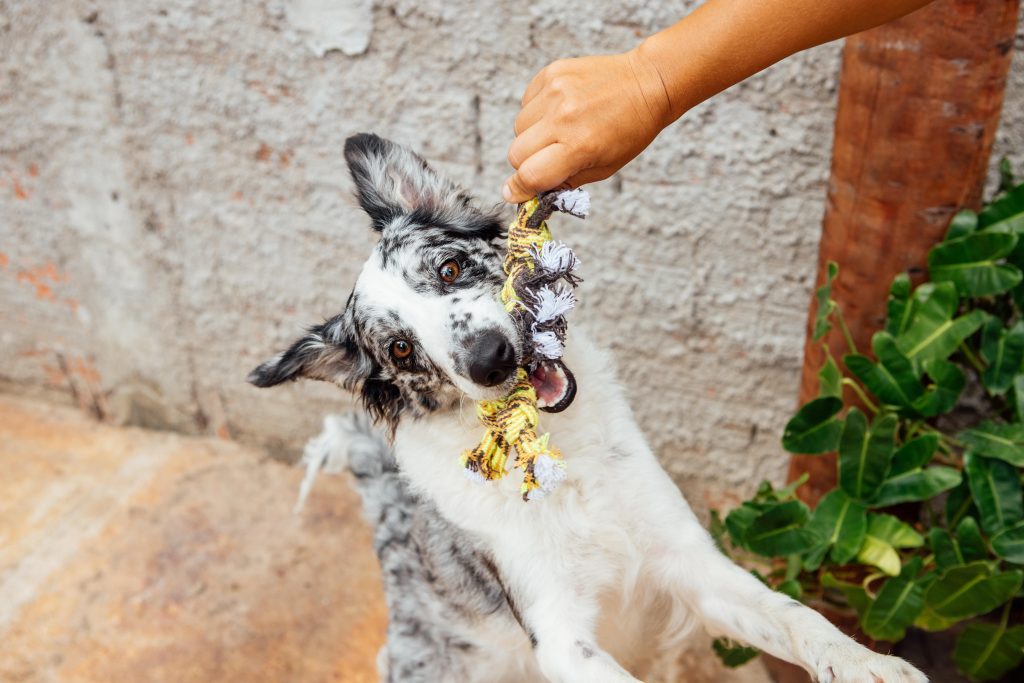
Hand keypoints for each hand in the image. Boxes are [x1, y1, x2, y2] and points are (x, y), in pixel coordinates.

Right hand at [503, 48, 673, 203]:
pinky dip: (537, 111)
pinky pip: (526, 101)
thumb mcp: (604, 168)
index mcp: (579, 146)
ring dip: (531, 136)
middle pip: (516, 154)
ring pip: (518, 127)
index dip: (519, 189)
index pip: (530, 175)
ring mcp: (555, 92)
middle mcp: (563, 117)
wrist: (648, 83)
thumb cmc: (629, 132)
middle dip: (526, 163)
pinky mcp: (552, 73)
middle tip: (546, 159)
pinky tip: (560, 109)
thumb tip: (528, 192)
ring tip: (558, 129)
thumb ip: (565, 182)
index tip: (514, 193)